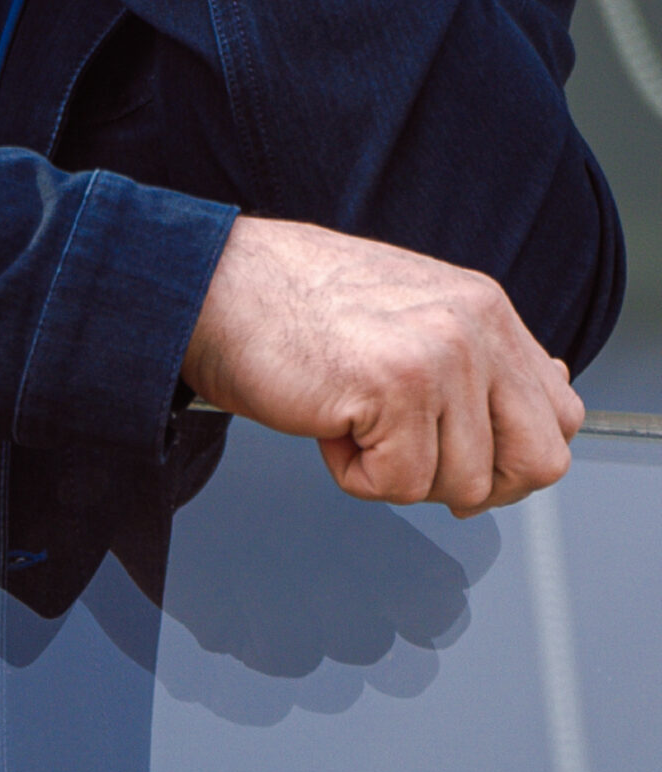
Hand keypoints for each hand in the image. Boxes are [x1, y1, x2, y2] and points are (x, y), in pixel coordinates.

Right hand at [183, 216, 582, 513]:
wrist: (211, 286)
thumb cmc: (288, 308)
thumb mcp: (408, 317)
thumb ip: (474, 360)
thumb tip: (528, 410)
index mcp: (484, 308)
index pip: (560, 414)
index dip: (511, 457)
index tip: (458, 457)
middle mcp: (476, 326)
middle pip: (537, 462)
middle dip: (472, 483)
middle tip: (408, 459)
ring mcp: (442, 355)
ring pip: (462, 485)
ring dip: (395, 473)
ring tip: (350, 420)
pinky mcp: (396, 387)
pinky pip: (398, 485)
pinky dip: (352, 473)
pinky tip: (327, 422)